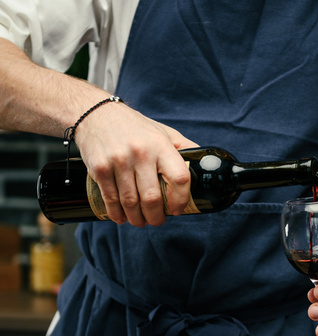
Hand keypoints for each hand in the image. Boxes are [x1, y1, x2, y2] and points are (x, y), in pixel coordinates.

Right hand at [74, 101, 197, 226]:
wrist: (95, 114)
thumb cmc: (134, 127)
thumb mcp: (163, 132)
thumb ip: (183, 147)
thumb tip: (204, 164)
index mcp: (160, 145)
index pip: (180, 178)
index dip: (181, 199)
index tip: (178, 209)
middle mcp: (140, 153)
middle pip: (152, 197)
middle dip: (156, 217)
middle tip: (157, 221)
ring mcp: (118, 161)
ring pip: (130, 202)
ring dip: (136, 219)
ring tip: (140, 221)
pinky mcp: (100, 168)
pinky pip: (110, 199)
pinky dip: (116, 214)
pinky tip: (120, 218)